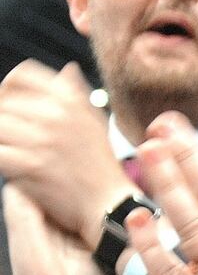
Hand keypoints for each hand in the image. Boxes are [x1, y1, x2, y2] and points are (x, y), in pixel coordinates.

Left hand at [0, 60, 138, 248]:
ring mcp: (43, 138)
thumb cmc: (101, 167)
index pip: (20, 77)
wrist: (109, 204)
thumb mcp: (95, 122)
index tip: (8, 107)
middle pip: (2, 101)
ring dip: (0, 138)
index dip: (7, 90)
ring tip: (9, 149)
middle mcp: (57, 114)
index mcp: (71, 100)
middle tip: (10, 136)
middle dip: (1, 118)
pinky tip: (5, 163)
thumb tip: (67, 70)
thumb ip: (75, 94)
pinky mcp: (30, 164)